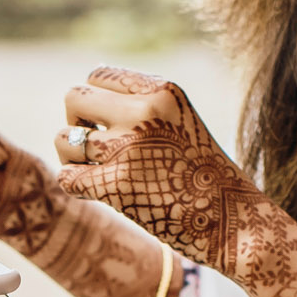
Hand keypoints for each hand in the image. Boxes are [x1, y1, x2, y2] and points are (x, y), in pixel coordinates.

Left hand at [55, 69, 258, 271]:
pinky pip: (67, 176)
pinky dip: (75, 186)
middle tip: (96, 147)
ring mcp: (130, 149)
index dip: (94, 101)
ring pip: (64, 138)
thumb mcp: (180, 120)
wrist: (232, 220)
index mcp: (162, 91)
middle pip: (74, 98)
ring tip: (95, 171)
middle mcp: (145, 112)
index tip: (108, 124)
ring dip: (72, 157)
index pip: (98, 75)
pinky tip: (96, 192)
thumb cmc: (202, 174)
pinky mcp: (118, 186)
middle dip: (77, 123)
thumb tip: (84, 95)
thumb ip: (140, 105)